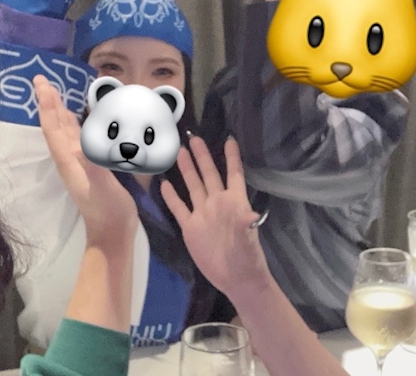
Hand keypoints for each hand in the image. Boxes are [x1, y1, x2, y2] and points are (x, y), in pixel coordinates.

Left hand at [33, 75, 138, 247]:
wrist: (113, 232)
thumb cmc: (107, 209)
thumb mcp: (100, 186)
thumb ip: (89, 164)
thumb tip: (78, 143)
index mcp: (70, 161)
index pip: (54, 129)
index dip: (48, 106)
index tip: (43, 84)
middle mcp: (70, 159)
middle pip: (55, 127)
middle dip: (49, 104)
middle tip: (43, 82)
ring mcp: (80, 164)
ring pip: (65, 133)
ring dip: (60, 113)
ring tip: (57, 96)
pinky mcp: (91, 167)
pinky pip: (79, 140)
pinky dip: (77, 127)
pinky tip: (82, 124)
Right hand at [161, 136, 270, 295]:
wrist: (236, 278)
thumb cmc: (247, 257)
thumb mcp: (248, 240)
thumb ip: (246, 226)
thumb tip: (251, 215)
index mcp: (234, 202)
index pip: (233, 174)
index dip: (232, 157)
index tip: (229, 139)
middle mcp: (217, 203)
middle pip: (209, 174)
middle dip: (203, 156)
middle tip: (194, 137)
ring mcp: (203, 214)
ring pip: (193, 186)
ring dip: (187, 169)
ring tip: (180, 151)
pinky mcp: (190, 228)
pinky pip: (179, 208)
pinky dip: (172, 196)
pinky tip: (164, 183)